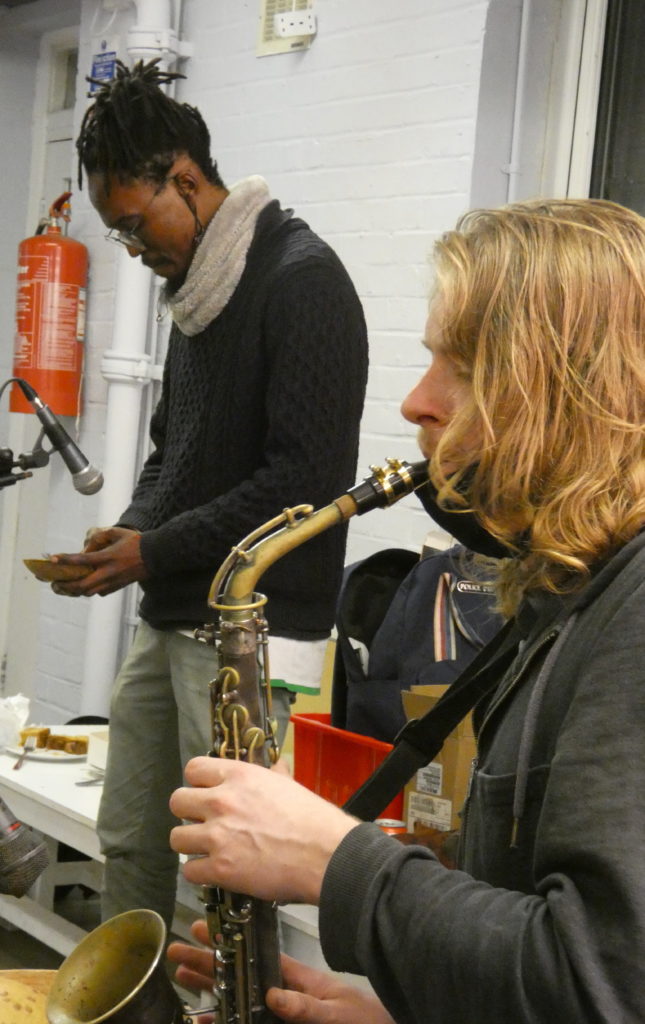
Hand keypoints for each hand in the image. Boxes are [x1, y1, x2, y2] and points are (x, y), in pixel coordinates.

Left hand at [49, 527, 146, 596]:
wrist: (155, 557)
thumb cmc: (137, 543)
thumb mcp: (119, 533)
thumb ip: (103, 535)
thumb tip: (90, 541)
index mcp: (108, 557)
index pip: (82, 560)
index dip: (66, 560)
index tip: (52, 559)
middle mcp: (108, 572)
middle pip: (82, 585)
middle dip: (65, 586)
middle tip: (54, 584)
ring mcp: (113, 582)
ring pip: (88, 592)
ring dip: (74, 591)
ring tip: (64, 587)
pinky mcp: (117, 587)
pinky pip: (98, 592)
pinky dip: (88, 591)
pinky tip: (82, 586)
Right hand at [167, 921, 394, 1023]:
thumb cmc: (363, 1022)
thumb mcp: (338, 1014)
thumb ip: (307, 1007)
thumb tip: (274, 995)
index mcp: (297, 981)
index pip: (256, 957)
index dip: (229, 944)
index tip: (203, 930)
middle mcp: (283, 994)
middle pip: (237, 975)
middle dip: (207, 964)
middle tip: (177, 953)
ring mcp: (278, 1012)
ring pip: (235, 998)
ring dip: (207, 988)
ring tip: (179, 975)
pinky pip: (242, 1022)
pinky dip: (220, 1019)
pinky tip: (198, 1019)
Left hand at [169, 757, 358, 904]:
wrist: (326, 855)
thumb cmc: (313, 819)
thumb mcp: (290, 786)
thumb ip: (274, 775)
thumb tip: (277, 766)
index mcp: (239, 776)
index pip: (193, 768)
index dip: (197, 782)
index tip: (205, 793)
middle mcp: (222, 801)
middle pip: (177, 801)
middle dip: (188, 814)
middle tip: (204, 824)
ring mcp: (218, 836)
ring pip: (177, 837)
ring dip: (191, 845)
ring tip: (208, 851)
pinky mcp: (220, 869)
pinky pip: (190, 871)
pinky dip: (201, 874)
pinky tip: (217, 872)